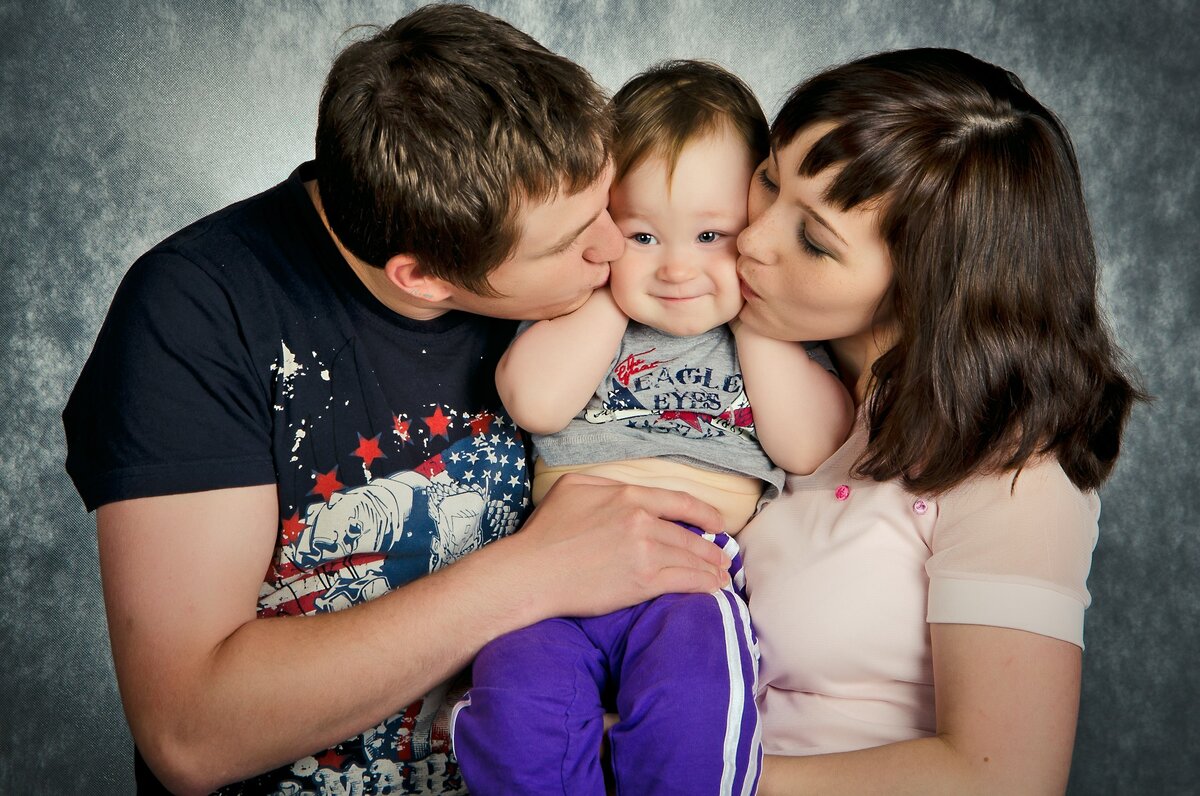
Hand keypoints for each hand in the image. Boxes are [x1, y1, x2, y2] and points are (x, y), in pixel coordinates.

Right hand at [506, 473, 730, 618]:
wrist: (534, 571)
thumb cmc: (545, 531)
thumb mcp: (573, 488)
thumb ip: (605, 484)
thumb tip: (622, 489)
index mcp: (628, 495)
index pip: (679, 502)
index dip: (704, 512)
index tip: (716, 522)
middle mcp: (642, 520)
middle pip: (689, 533)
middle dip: (712, 547)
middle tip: (724, 555)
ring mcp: (645, 551)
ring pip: (690, 557)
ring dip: (711, 567)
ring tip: (722, 575)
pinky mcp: (644, 581)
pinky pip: (685, 580)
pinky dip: (704, 584)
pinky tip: (713, 588)